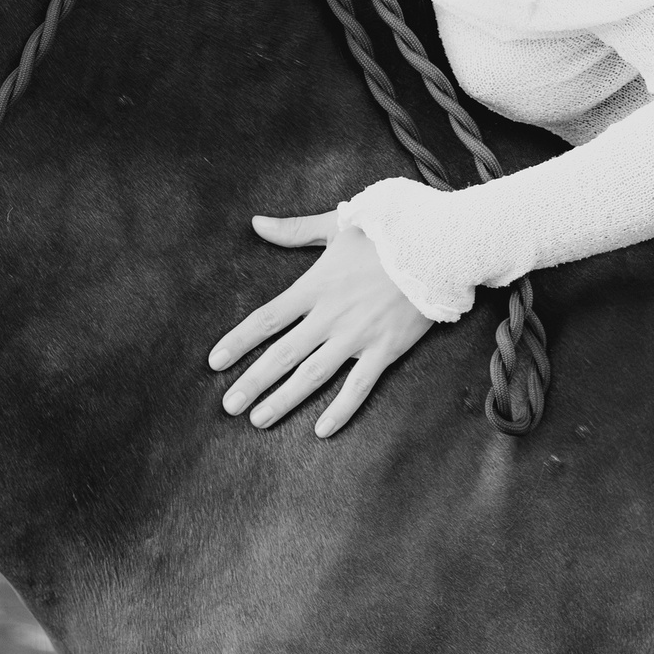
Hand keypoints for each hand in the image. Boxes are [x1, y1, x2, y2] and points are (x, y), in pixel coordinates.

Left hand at [207, 210, 433, 437]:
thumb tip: (256, 223)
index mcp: (314, 286)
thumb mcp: (336, 223)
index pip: (266, 319)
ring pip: (312, 375)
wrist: (438, 246)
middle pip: (282, 354)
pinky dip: (340, 409)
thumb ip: (294, 230)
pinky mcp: (386, 350)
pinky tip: (321, 430)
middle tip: (228, 406)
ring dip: (283, 399)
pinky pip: (359, 386)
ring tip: (258, 419)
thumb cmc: (387, 233)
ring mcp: (357, 336)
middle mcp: (330, 316)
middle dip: (252, 381)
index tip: (214, 362)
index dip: (239, 341)